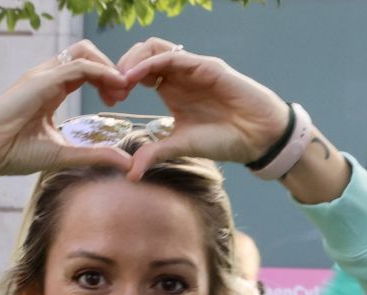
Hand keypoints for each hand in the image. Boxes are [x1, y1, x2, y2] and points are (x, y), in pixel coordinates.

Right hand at [0, 41, 135, 197]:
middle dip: (111, 69)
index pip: (85, 71)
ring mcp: (44, 75)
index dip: (106, 81)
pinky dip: (102, 72)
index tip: (117, 102)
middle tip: (123, 95)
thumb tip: (126, 163)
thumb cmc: (14, 152)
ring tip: (121, 91)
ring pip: (85, 53)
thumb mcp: (64, 154)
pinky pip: (79, 65)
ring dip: (109, 68)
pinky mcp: (42, 79)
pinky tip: (114, 86)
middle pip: (87, 54)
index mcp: (51, 90)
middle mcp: (48, 77)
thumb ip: (95, 155)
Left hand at [114, 40, 291, 179]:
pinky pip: (172, 56)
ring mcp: (192, 67)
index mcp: (171, 89)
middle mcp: (180, 74)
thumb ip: (155, 153)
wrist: (257, 137)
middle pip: (142, 54)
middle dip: (121, 66)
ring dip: (132, 60)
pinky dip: (150, 63)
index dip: (120, 81)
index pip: (139, 72)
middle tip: (110, 89)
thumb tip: (131, 174)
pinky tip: (135, 77)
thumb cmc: (224, 139)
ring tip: (119, 80)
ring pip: (154, 48)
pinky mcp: (205, 66)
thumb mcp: (181, 147)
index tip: (109, 99)